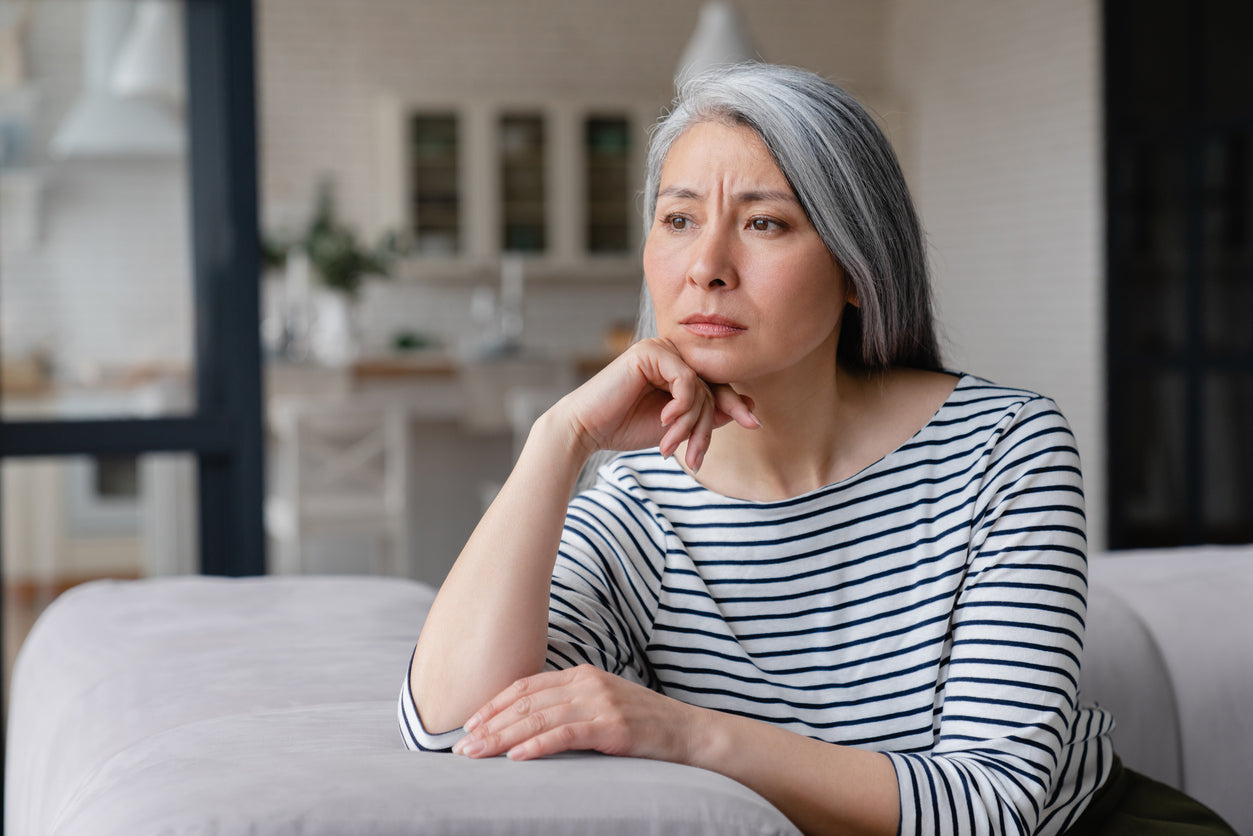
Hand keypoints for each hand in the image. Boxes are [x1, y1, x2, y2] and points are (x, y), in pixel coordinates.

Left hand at [451, 665, 702, 762]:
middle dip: (490, 725)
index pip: (526, 686)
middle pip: (527, 703)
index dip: (494, 704)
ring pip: (540, 719)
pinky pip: (566, 734)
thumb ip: (570, 707)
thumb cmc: (644, 725)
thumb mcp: (602, 705)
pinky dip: (538, 745)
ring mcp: (601, 703)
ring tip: (478, 754)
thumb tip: (526, 726)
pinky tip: (516, 757)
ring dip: (503, 738)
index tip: (469, 724)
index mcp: (582, 674)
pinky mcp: (613, 726)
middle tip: (462, 746)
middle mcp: (588, 683)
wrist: (690, 733)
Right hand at [556, 338, 758, 471]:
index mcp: (677, 369)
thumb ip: (708, 414)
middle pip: (711, 389)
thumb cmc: (626, 428)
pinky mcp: (650, 351)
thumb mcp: (677, 426)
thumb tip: (748, 406)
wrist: (587, 430)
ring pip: (700, 388)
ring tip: (670, 444)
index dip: (734, 405)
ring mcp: (661, 349)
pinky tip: (663, 420)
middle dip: (704, 428)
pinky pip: (685, 379)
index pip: (716, 385)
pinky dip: (681, 405)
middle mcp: (671, 354)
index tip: (754, 424)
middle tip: (693, 457)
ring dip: (690, 423)